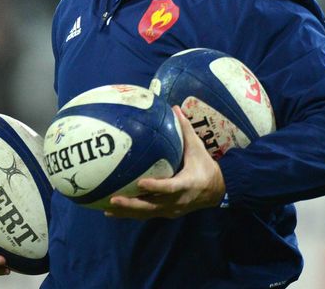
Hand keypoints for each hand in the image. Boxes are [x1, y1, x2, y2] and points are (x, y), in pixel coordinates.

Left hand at [105, 107, 225, 218]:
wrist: (217, 190)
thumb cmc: (205, 167)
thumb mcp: (197, 148)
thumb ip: (186, 130)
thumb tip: (174, 108)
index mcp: (187, 184)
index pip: (170, 188)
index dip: (155, 187)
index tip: (140, 183)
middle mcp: (178, 200)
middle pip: (152, 206)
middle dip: (132, 205)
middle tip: (113, 199)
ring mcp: (172, 209)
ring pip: (147, 213)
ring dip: (127, 212)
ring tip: (107, 209)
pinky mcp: (167, 213)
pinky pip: (147, 214)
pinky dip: (130, 214)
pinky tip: (112, 212)